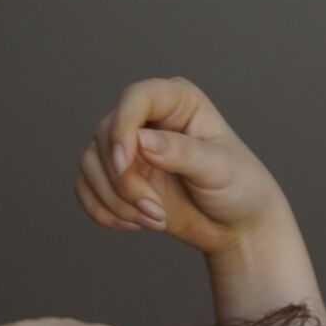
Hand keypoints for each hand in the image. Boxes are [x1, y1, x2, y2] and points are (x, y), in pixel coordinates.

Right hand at [73, 75, 291, 257]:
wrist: (237, 227)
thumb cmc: (239, 189)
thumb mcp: (218, 169)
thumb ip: (181, 153)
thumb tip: (141, 141)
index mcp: (177, 102)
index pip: (135, 98)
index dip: (122, 128)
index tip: (124, 164)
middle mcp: (147, 119)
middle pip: (106, 136)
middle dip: (124, 181)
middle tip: (156, 211)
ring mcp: (129, 149)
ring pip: (90, 163)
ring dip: (115, 200)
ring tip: (153, 220)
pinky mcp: (117, 179)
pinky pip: (86, 188)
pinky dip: (103, 211)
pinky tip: (132, 224)